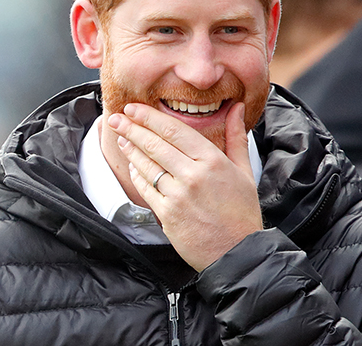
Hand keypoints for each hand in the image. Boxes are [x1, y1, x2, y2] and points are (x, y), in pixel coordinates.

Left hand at [107, 102, 262, 270]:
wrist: (237, 253)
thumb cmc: (242, 213)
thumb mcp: (244, 171)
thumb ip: (236, 137)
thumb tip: (237, 109)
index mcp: (213, 161)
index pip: (174, 130)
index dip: (150, 117)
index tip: (135, 108)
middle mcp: (193, 175)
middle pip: (155, 144)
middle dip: (132, 127)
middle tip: (117, 116)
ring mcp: (178, 195)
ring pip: (146, 165)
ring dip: (130, 148)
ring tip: (121, 136)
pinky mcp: (167, 214)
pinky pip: (146, 188)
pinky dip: (137, 174)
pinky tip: (132, 165)